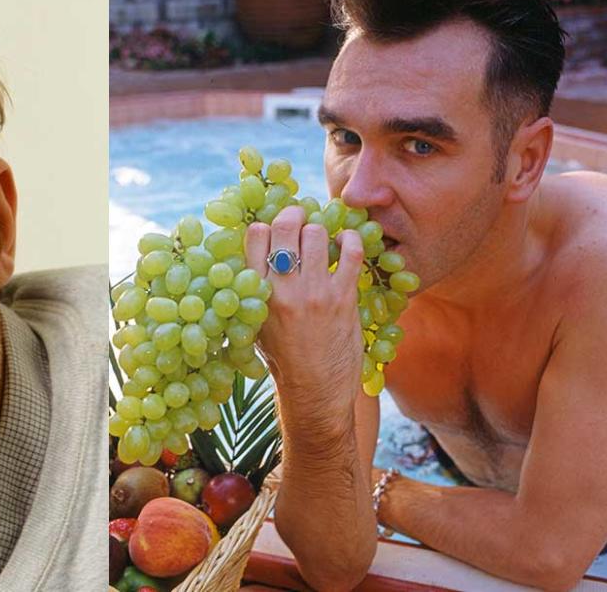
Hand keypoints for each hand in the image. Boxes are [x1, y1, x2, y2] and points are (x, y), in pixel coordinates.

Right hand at [246, 205, 365, 417]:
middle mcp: (283, 289)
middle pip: (285, 226)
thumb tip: (263, 250)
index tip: (276, 228)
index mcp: (257, 293)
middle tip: (300, 217)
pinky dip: (350, 239)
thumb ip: (258, 288)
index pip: (256, 236)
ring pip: (317, 233)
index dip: (267, 225)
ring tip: (322, 237)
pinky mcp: (344, 298)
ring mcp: (315, 292)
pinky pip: (350, 252)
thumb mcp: (256, 322)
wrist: (314, 391)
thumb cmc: (283, 359)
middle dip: (293, 215)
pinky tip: (346, 243)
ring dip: (320, 230)